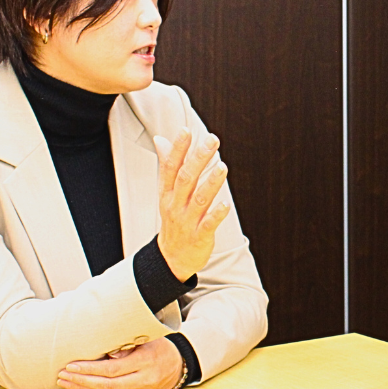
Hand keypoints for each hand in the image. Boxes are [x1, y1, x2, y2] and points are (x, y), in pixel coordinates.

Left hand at [56, 338, 183, 388]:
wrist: (178, 365)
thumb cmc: (160, 347)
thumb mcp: (147, 339)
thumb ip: (127, 345)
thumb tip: (105, 353)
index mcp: (146, 361)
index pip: (112, 369)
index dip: (90, 369)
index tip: (71, 365)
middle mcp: (143, 380)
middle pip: (106, 385)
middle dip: (81, 380)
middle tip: (62, 374)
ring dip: (83, 388)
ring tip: (65, 381)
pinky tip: (81, 386)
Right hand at [153, 127, 229, 280]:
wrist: (171, 258)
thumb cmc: (174, 220)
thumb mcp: (166, 193)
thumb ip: (168, 166)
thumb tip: (161, 139)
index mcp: (168, 193)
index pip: (170, 167)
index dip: (178, 149)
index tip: (186, 130)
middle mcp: (176, 205)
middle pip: (186, 179)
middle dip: (198, 159)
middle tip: (212, 140)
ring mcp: (187, 221)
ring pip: (199, 199)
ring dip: (211, 182)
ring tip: (223, 166)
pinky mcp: (199, 236)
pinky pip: (208, 224)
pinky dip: (217, 214)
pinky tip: (226, 204)